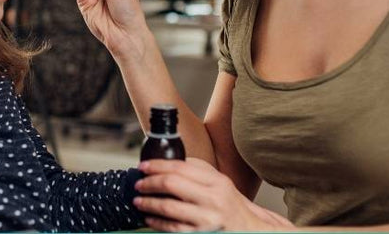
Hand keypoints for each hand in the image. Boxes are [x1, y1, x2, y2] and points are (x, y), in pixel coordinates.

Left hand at [133, 158, 292, 231]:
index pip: (181, 167)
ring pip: (169, 207)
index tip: (143, 166)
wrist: (249, 230)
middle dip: (150, 183)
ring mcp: (207, 219)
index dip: (157, 165)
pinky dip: (156, 222)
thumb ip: (197, 170)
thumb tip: (168, 162)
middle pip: (172, 184)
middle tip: (139, 183)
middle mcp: (213, 199)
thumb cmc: (229, 205)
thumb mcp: (219, 182)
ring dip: (149, 203)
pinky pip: (172, 228)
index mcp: (217, 181)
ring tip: (139, 200)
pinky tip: (149, 218)